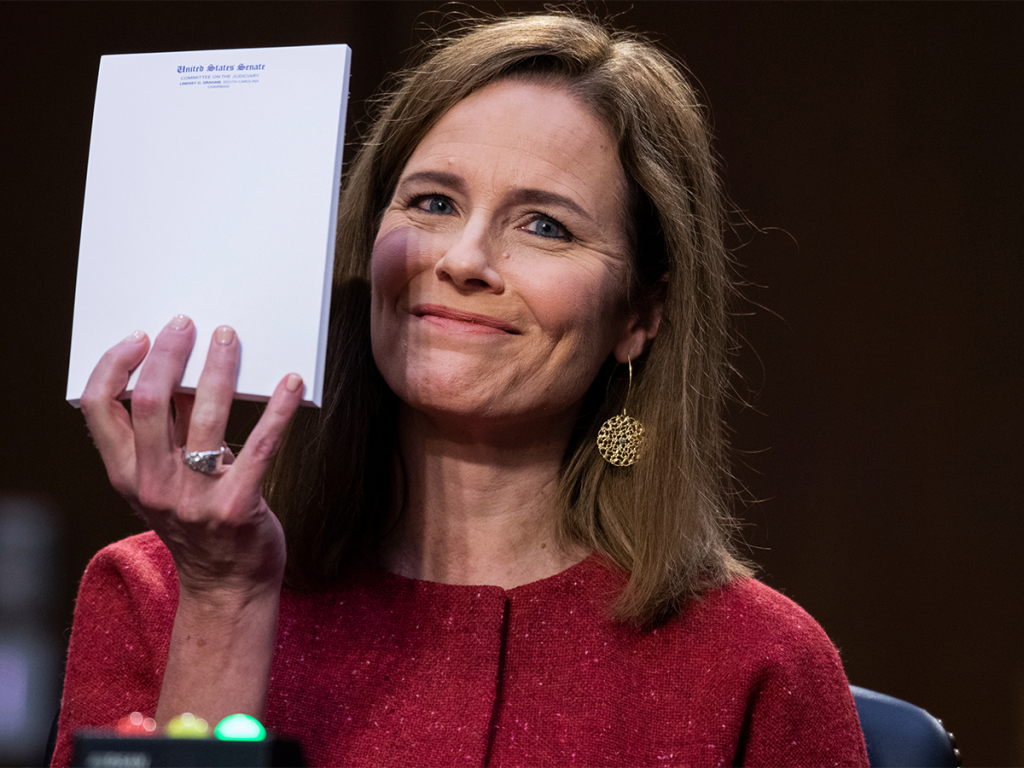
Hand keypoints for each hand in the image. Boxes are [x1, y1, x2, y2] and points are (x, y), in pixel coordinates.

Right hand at [80, 315, 303, 603]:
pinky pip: (261, 447)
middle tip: (189, 324)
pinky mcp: (238, 506)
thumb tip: (180, 370)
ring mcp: (194, 498)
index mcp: (127, 474)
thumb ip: (168, 433)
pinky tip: (292, 383)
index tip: (140, 336)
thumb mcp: (167, 481)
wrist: (228, 587)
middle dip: (168, 355)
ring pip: (204, 417)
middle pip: (149, 403)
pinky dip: (278, 409)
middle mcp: (153, 485)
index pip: (99, 409)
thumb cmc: (199, 523)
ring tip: (230, 338)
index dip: (114, 366)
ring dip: (219, 369)